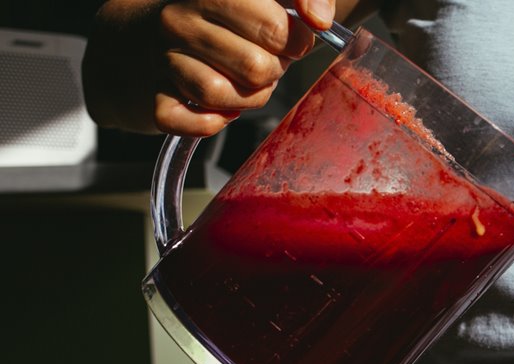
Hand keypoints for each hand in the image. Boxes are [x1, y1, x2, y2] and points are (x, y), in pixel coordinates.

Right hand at [84, 0, 333, 135]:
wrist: (123, 43)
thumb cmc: (203, 19)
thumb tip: (322, 19)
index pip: (275, 25)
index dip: (296, 40)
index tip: (289, 39)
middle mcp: (179, 20)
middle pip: (260, 67)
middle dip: (272, 72)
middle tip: (260, 62)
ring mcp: (160, 60)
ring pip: (231, 97)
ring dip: (247, 98)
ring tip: (238, 84)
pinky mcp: (152, 101)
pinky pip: (203, 125)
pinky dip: (217, 122)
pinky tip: (213, 105)